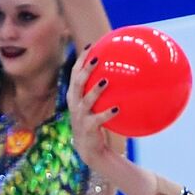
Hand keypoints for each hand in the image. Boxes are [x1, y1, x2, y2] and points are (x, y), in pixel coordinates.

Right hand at [67, 49, 115, 167]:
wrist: (89, 148)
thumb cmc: (94, 123)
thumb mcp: (94, 105)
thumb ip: (101, 91)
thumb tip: (121, 74)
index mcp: (74, 95)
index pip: (75, 73)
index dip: (81, 59)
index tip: (91, 46)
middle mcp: (74, 103)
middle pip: (77, 83)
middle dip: (86, 70)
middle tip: (97, 59)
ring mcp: (79, 116)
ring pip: (86, 100)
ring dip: (96, 90)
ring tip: (106, 81)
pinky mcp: (87, 128)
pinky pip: (98, 119)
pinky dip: (107, 113)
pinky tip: (118, 109)